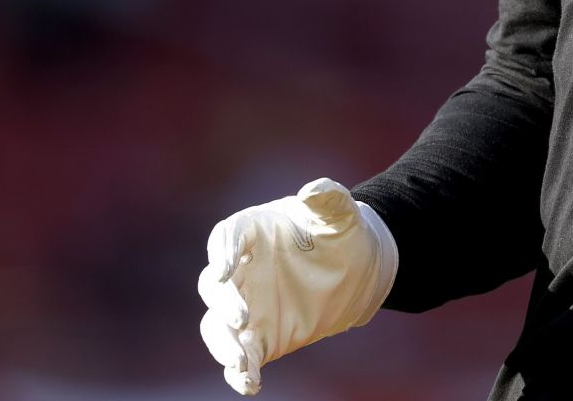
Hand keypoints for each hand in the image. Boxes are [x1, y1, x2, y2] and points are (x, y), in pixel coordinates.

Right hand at [197, 178, 398, 394]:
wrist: (358, 268)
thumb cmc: (343, 233)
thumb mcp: (342, 214)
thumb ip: (329, 200)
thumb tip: (315, 190)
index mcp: (254, 232)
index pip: (226, 237)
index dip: (221, 251)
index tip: (224, 268)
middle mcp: (242, 270)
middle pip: (213, 285)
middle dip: (221, 302)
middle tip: (242, 316)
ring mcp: (248, 305)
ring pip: (217, 325)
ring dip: (222, 344)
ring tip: (238, 361)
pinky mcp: (262, 336)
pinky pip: (243, 355)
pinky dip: (241, 372)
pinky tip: (250, 384)